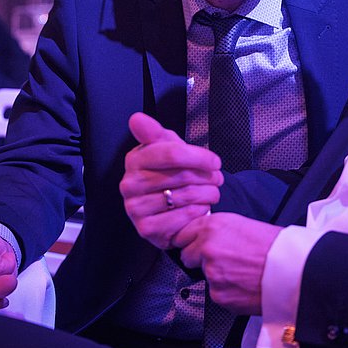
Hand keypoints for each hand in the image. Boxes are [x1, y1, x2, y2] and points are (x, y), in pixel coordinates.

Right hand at [120, 112, 222, 249]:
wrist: (165, 208)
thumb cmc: (167, 173)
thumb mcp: (165, 148)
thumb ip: (154, 132)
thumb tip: (136, 118)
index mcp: (134, 160)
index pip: (172, 154)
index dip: (199, 157)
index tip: (216, 162)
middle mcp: (129, 184)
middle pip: (181, 176)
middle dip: (207, 177)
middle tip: (218, 179)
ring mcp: (135, 208)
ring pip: (184, 197)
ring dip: (207, 194)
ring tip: (213, 192)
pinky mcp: (145, 229)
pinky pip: (182, 218)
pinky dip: (198, 212)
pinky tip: (201, 208)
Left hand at [173, 213, 279, 315]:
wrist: (291, 269)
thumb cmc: (274, 245)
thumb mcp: (240, 224)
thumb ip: (215, 230)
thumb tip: (201, 237)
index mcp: (212, 226)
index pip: (181, 234)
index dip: (190, 240)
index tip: (194, 244)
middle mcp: (206, 248)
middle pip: (186, 256)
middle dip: (199, 258)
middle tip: (222, 259)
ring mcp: (211, 273)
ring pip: (203, 275)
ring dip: (216, 275)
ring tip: (239, 271)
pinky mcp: (218, 294)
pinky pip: (215, 292)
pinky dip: (226, 290)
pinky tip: (243, 283)